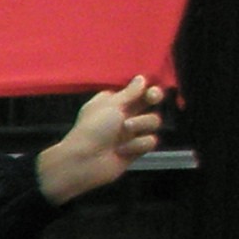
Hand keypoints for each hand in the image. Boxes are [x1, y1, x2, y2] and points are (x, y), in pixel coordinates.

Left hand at [36, 76, 163, 204]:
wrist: (85, 161)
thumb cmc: (93, 128)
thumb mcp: (110, 105)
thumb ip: (130, 92)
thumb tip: (141, 78)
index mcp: (114, 103)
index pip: (138, 91)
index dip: (147, 88)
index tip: (149, 88)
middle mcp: (124, 116)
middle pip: (149, 103)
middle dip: (153, 98)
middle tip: (152, 99)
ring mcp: (131, 133)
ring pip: (153, 121)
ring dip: (141, 123)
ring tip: (126, 129)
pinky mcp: (136, 150)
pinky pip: (149, 141)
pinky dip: (137, 145)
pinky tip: (123, 150)